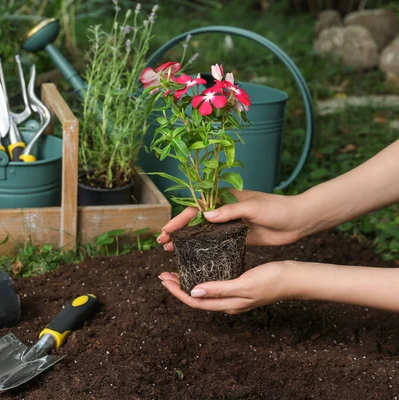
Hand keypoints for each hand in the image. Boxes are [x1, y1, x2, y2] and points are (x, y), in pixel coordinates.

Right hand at [157, 189, 305, 249]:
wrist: (299, 220)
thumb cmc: (277, 209)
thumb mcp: (254, 207)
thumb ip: (230, 211)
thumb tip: (206, 215)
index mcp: (224, 198)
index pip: (196, 208)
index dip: (180, 219)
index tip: (168, 230)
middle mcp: (224, 210)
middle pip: (194, 221)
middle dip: (177, 231)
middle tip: (162, 242)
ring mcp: (229, 224)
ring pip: (202, 233)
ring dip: (186, 241)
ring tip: (170, 251)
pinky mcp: (237, 237)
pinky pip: (215, 243)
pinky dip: (202, 249)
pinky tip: (192, 257)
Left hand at [159, 261, 291, 313]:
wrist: (294, 278)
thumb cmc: (272, 280)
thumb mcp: (243, 284)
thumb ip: (218, 289)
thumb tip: (193, 293)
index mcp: (228, 304)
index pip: (195, 301)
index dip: (177, 291)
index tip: (164, 279)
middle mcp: (228, 303)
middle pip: (196, 298)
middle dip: (178, 287)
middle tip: (163, 273)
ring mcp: (234, 296)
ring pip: (204, 291)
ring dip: (188, 282)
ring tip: (175, 271)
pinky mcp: (239, 286)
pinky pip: (214, 284)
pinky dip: (202, 276)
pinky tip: (198, 267)